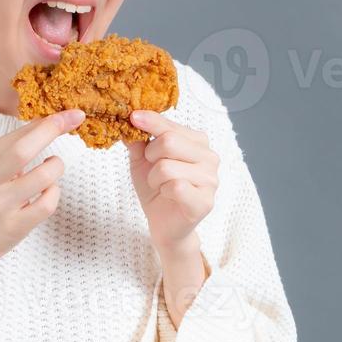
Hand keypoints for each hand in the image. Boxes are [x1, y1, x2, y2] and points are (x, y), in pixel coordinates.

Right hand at [0, 108, 85, 289]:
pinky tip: (47, 192)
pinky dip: (54, 193)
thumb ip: (16, 144)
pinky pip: (47, 203)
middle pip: (23, 149)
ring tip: (51, 168)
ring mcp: (1, 204)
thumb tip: (49, 121)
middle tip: (75, 120)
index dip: (50, 122)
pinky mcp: (14, 225)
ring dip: (56, 168)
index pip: (19, 133)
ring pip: (44, 177)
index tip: (73, 114)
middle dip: (53, 130)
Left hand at [126, 109, 218, 252]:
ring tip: (160, 185)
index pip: (171, 125)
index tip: (133, 117)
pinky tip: (168, 196)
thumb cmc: (157, 189)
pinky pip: (175, 187)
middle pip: (169, 141)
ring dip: (154, 178)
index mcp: (198, 142)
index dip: (151, 121)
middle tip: (151, 167)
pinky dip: (163, 191)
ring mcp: (210, 180)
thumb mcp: (142, 161)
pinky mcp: (205, 201)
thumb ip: (138, 141)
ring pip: (167, 167)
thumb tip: (130, 120)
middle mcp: (210, 157)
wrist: (163, 224)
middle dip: (150, 155)